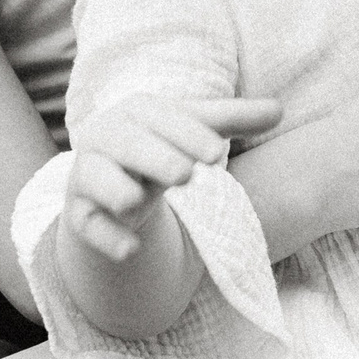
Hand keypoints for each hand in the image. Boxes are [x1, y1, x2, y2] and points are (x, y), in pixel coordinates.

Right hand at [65, 93, 281, 261]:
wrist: (112, 187)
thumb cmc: (161, 149)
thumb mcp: (195, 134)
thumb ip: (234, 120)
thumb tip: (278, 109)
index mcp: (136, 112)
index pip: (160, 117)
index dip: (188, 135)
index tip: (217, 155)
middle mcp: (105, 137)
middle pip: (127, 144)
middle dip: (155, 157)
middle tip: (186, 175)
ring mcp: (88, 176)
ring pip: (96, 178)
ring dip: (119, 190)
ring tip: (138, 201)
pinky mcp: (80, 214)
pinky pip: (87, 225)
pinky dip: (108, 237)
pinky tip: (131, 249)